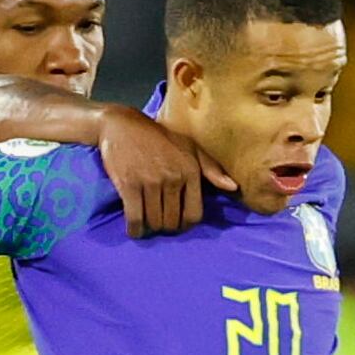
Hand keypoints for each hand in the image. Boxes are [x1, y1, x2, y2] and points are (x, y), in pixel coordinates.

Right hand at [100, 105, 235, 237]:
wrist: (122, 125)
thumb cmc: (159, 139)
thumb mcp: (189, 148)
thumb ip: (211, 169)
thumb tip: (233, 187)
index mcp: (191, 171)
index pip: (194, 214)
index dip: (185, 225)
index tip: (177, 223)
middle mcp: (173, 178)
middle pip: (172, 222)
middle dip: (166, 227)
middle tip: (159, 223)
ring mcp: (150, 182)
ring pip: (154, 222)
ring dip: (150, 229)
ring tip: (146, 224)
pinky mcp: (129, 185)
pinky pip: (135, 218)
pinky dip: (134, 229)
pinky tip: (134, 229)